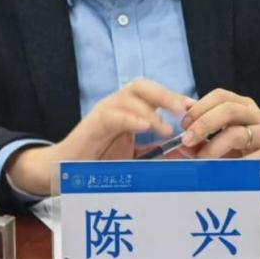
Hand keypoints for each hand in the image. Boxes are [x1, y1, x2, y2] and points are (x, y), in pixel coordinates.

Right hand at [6, 78, 188, 195]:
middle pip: (142, 86)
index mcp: (128, 110)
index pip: (152, 94)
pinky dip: (131, 119)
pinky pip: (113, 115)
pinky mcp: (93, 124)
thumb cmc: (99, 164)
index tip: (195, 108)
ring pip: (130, 95)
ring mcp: (104, 111)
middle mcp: (116, 105)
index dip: (174, 97)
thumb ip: (156, 153)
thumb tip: (185, 153)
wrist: (64, 172)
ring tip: (166, 128)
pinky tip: (144, 127)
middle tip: (184, 109)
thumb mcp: (134, 157)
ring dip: (151, 108)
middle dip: (165, 94)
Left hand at [179, 88, 259, 202]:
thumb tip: (178, 144)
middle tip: (187, 140)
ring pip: (236, 133)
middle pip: (228, 109)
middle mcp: (257, 115)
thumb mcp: (222, 141)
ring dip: (213, 146)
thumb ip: (201, 138)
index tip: (183, 124)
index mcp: (243, 106)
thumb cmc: (244, 154)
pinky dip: (229, 166)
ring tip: (201, 159)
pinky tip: (220, 173)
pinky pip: (248, 159)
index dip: (199, 107)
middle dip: (203, 124)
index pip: (220, 95)